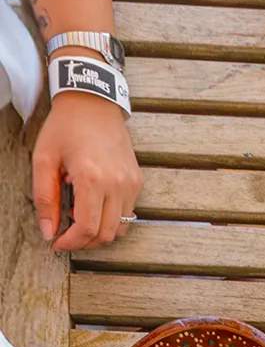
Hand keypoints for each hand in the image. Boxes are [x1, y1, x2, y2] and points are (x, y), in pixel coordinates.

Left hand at [33, 92, 141, 250]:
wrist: (93, 102)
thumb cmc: (66, 127)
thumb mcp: (44, 159)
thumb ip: (45, 198)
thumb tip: (48, 231)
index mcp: (92, 178)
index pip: (87, 228)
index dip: (71, 243)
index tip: (58, 243)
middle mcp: (116, 184)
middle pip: (106, 235)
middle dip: (84, 242)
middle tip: (67, 236)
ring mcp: (131, 184)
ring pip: (120, 229)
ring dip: (99, 233)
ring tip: (81, 221)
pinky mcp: (137, 182)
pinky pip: (128, 214)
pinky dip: (111, 219)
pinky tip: (95, 206)